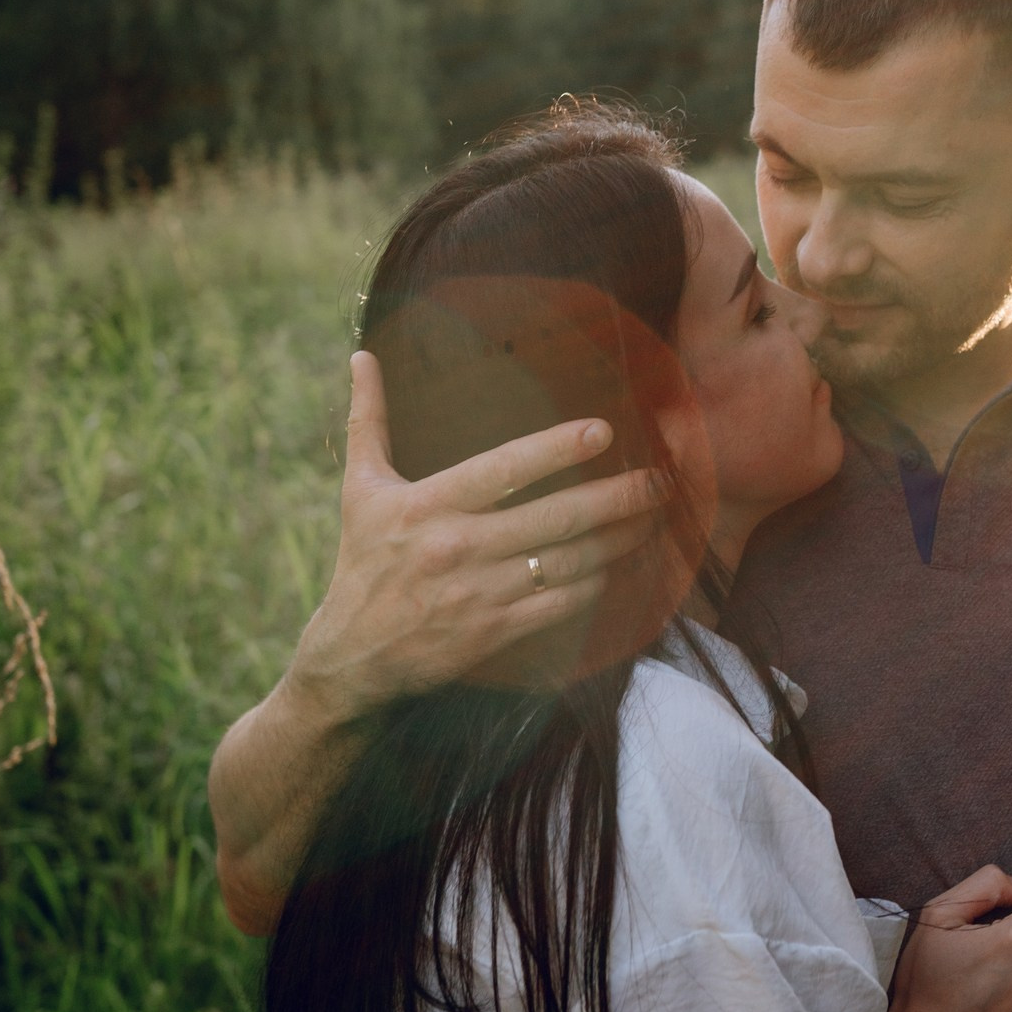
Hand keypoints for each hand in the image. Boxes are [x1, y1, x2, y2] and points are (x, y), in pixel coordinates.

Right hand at [293, 351, 668, 706]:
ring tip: (654, 517)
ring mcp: (480, 594)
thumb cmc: (361, 562)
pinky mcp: (495, 632)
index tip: (603, 431)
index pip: (502, 469)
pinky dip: (595, 585)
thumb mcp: (358, 488)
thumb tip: (362, 355)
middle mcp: (457, 547)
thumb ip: (368, 420)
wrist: (351, 656)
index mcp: (428, 505)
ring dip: (618, 539)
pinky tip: (618, 564)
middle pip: (554, 517)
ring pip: (568, 562)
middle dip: (616, 497)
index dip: (555, 449)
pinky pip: (560, 605)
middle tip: (659, 479)